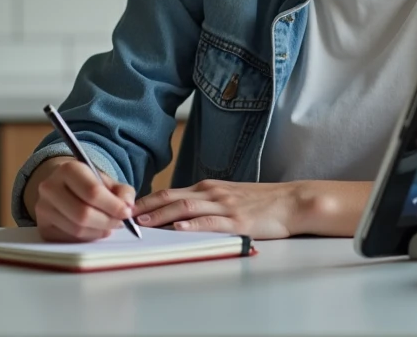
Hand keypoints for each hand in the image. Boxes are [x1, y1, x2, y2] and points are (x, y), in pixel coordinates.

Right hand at [29, 157, 136, 242]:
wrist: (62, 186)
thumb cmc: (88, 184)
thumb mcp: (107, 181)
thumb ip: (123, 192)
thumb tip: (128, 207)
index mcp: (68, 169)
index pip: (92, 192)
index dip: (113, 206)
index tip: (127, 213)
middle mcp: (50, 187)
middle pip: (83, 214)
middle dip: (107, 221)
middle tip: (120, 223)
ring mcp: (43, 209)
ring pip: (77, 229)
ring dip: (99, 232)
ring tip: (109, 227)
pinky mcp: (42, 227)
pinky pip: (70, 239)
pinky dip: (88, 238)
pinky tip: (94, 231)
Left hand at [131, 179, 373, 239]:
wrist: (292, 201)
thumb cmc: (262, 202)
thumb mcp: (230, 197)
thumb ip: (207, 204)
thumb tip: (181, 215)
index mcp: (209, 187)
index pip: (171, 191)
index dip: (147, 200)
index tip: (127, 208)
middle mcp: (212, 192)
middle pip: (171, 196)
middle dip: (145, 207)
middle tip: (123, 215)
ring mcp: (224, 205)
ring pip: (185, 207)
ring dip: (161, 215)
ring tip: (142, 223)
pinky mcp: (237, 219)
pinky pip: (210, 221)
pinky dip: (192, 224)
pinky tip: (179, 228)